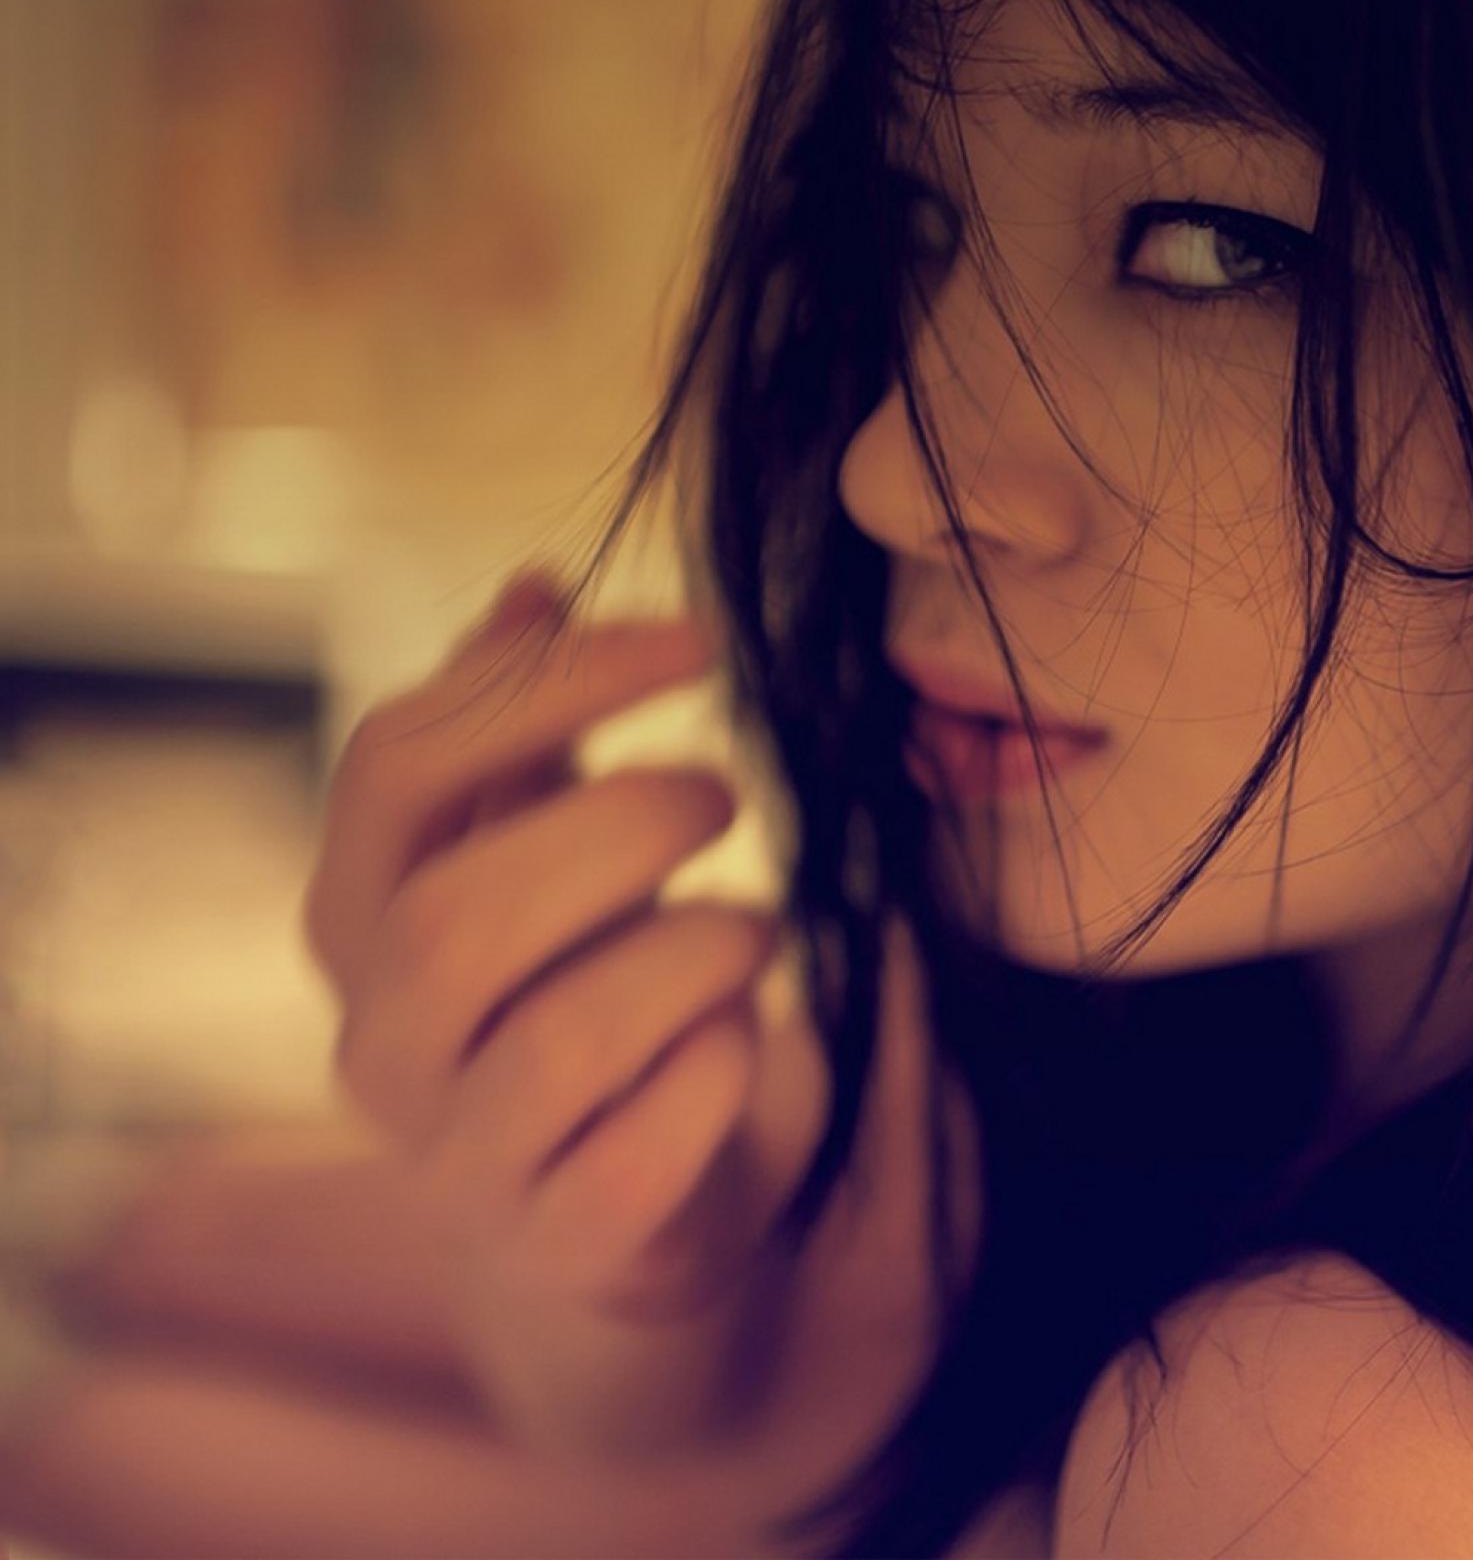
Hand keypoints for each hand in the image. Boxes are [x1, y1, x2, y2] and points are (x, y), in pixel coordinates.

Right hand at [301, 568, 800, 1332]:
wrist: (620, 1209)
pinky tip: (742, 1037)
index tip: (699, 640)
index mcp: (357, 916)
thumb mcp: (546, 850)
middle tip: (729, 795)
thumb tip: (529, 584)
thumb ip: (526, 733)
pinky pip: (632, 1159)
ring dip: (689, 956)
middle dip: (618, 831)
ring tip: (758, 926)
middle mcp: (377, 1043)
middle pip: (454, 918)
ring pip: (556, 1044)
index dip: (550, 682)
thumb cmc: (582, 988)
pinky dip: (710, 1078)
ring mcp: (455, 1160)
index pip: (396, 766)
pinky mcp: (556, 1245)